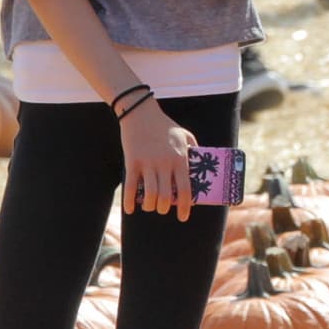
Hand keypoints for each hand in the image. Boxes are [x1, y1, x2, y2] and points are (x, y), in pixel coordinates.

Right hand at [120, 99, 197, 219]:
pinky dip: (129, 202)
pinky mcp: (132, 162)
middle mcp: (165, 163)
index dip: (185, 207)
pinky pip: (131, 187)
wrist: (140, 112)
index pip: (185, 189)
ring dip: (149, 206)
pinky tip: (130, 209)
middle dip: (164, 208)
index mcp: (180, 158)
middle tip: (163, 208)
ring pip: (149, 195)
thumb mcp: (185, 134)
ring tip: (149, 206)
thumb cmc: (165, 125)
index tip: (183, 217)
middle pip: (166, 197)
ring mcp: (148, 163)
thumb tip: (200, 167)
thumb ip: (194, 149)